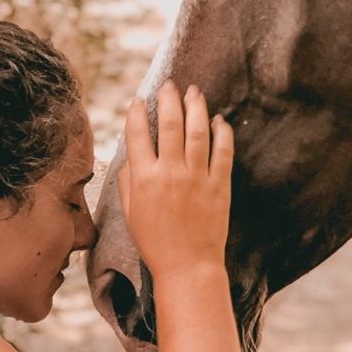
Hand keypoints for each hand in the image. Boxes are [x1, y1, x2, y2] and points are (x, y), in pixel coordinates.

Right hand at [118, 81, 233, 280]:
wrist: (187, 266)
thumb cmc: (155, 242)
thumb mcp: (130, 213)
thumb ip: (128, 181)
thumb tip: (130, 155)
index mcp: (145, 179)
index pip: (137, 136)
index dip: (136, 114)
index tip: (138, 101)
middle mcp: (171, 173)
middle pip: (169, 125)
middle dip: (168, 100)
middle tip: (169, 85)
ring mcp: (197, 177)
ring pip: (197, 131)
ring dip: (195, 107)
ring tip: (194, 92)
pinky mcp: (220, 185)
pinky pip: (222, 151)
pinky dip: (221, 132)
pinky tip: (218, 120)